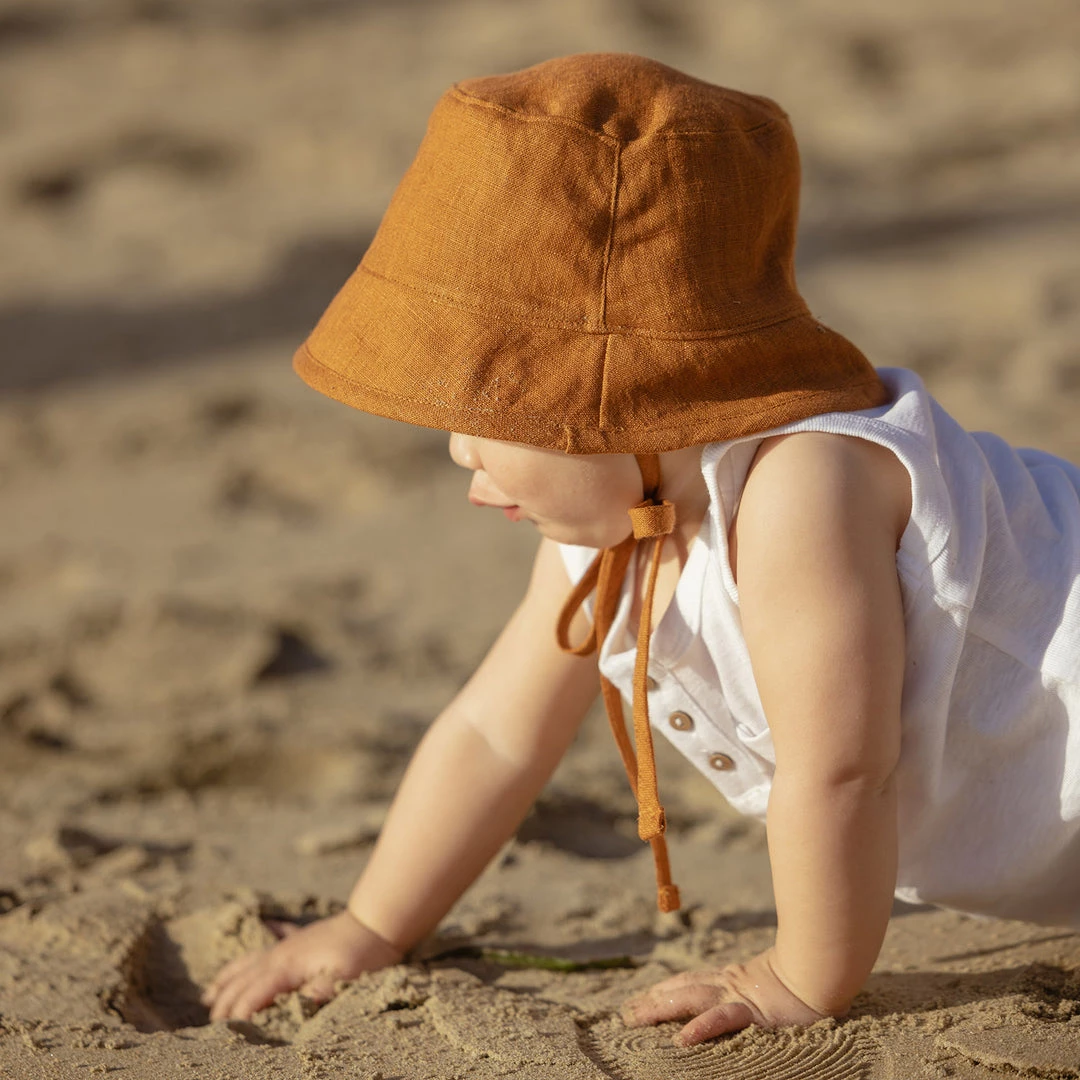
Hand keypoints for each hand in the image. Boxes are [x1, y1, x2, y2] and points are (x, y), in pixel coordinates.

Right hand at [202, 910, 402, 1020]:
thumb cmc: (361, 953)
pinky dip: (236, 968)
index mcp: (287, 966)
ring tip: (207, 1003)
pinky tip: (229, 975)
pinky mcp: (288, 945)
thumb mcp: (346, 975)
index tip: (227, 1038)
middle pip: (241, 983)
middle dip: (224, 1006)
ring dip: (224, 986)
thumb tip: (301, 1004)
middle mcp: (277, 956)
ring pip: (242, 967)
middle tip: (211, 1032)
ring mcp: (281, 948)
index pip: (252, 996)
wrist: (372, 923)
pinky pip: (253, 957)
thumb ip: (321, 991)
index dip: (237, 1017)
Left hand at [621, 948, 831, 1045]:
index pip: (690, 982)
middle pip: (682, 990)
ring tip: (636, 1018)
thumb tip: (746, 996)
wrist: (824, 969)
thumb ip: (753, 988)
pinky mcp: (753, 1013)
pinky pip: (722, 1020)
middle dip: (652, 1001)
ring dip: (661, 1008)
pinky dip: (701, 1028)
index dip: (664, 989)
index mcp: (732, 979)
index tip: (641, 997)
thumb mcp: (770, 985)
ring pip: (691, 1000)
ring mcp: (738, 998)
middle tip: (626, 1012)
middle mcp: (728, 985)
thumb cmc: (804, 976)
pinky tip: (682, 1039)